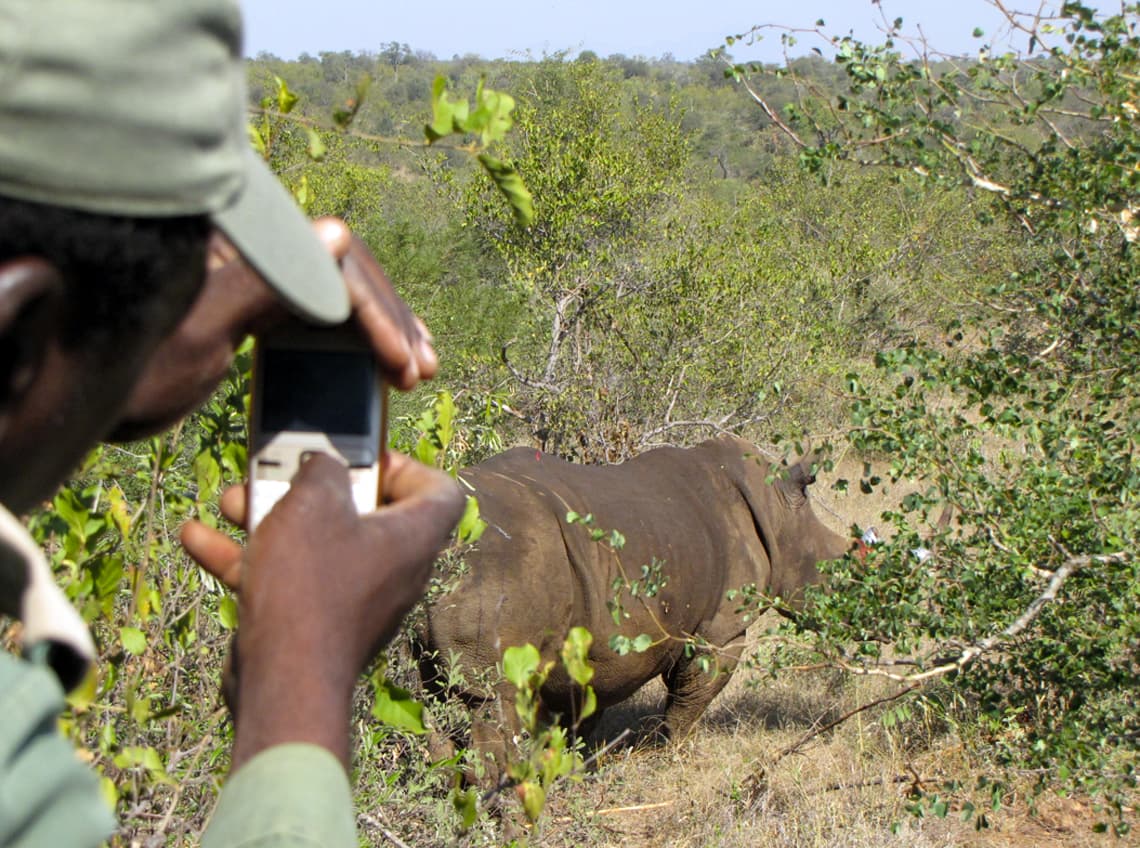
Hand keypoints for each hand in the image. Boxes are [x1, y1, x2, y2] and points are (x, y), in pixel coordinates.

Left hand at [109, 218, 437, 439]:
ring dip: (385, 327)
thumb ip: (263, 284)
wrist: (86, 396)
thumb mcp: (197, 333)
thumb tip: (338, 234)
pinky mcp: (263, 302)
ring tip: (418, 366)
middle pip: (346, 270)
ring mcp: (263, 273)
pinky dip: (360, 335)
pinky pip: (325, 310)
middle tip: (421, 369)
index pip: (330, 263)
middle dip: (389, 320)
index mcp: (239, 243)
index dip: (373, 312)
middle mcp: (257, 249)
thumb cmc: (129, 370)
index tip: (400, 361)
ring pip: (344, 289)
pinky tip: (387, 356)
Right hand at [181, 452, 463, 768]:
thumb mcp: (314, 501)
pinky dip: (247, 558)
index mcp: (414, 538)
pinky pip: (287, 579)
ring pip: (317, 544)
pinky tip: (197, 538)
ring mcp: (355, 600)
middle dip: (312, 488)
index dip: (408, 466)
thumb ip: (323, 469)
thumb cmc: (311, 583)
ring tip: (229, 501)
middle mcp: (394, 569)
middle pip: (363, 513)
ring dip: (270, 517)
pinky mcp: (316, 624)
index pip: (439, 492)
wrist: (285, 681)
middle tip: (277, 474)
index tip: (363, 460)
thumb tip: (324, 466)